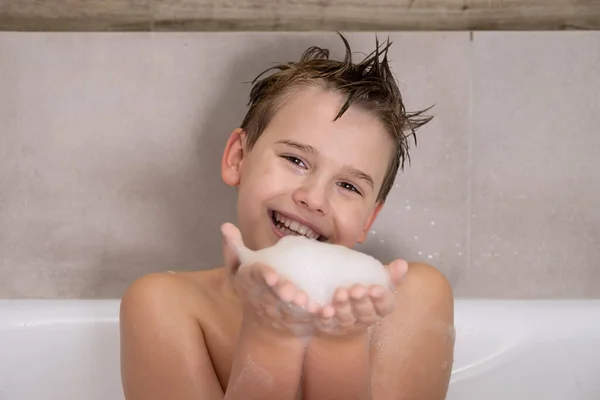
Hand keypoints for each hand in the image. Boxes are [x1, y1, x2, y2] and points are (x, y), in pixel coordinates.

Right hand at [221, 223, 317, 337]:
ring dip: (299, 308)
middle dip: (281, 293)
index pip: (254, 278)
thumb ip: (233, 248)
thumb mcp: (238, 269)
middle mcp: (263, 301)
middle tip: (292, 291)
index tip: (272, 275)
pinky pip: (308, 321)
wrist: (264, 326)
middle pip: (273, 296)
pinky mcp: (297, 322)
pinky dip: (317, 317)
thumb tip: (225, 225)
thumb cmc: (252, 288)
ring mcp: (281, 314)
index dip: (262, 276)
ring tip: (307, 302)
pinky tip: (326, 311)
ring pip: (290, 311)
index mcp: (249, 285)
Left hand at [312, 259, 407, 339]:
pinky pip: (324, 323)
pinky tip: (319, 307)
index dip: (381, 299)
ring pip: (345, 318)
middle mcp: (363, 320)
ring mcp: (345, 325)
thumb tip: (402, 263)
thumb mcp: (378, 285)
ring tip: (339, 293)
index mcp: (378, 309)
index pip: (385, 307)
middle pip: (365, 313)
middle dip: (361, 301)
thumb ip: (390, 275)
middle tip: (356, 289)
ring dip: (342, 307)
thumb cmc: (363, 296)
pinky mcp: (328, 327)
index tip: (376, 288)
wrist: (341, 318)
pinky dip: (323, 316)